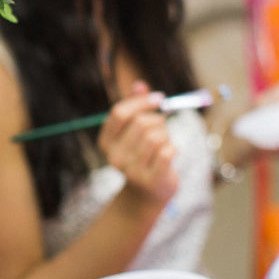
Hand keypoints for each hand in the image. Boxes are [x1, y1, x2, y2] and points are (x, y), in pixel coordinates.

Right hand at [99, 81, 178, 203]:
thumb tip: (139, 84)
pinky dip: (173, 148)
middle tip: (162, 128)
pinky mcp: (150, 180)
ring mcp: (131, 170)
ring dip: (166, 135)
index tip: (159, 98)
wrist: (147, 194)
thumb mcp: (135, 132)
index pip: (119, 112)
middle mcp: (114, 156)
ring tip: (164, 144)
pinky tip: (169, 155)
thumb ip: (136, 108)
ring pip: (156, 136)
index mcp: (106, 142)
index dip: (141, 101)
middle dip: (158, 121)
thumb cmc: (143, 156)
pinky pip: (167, 151)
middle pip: (141, 123)